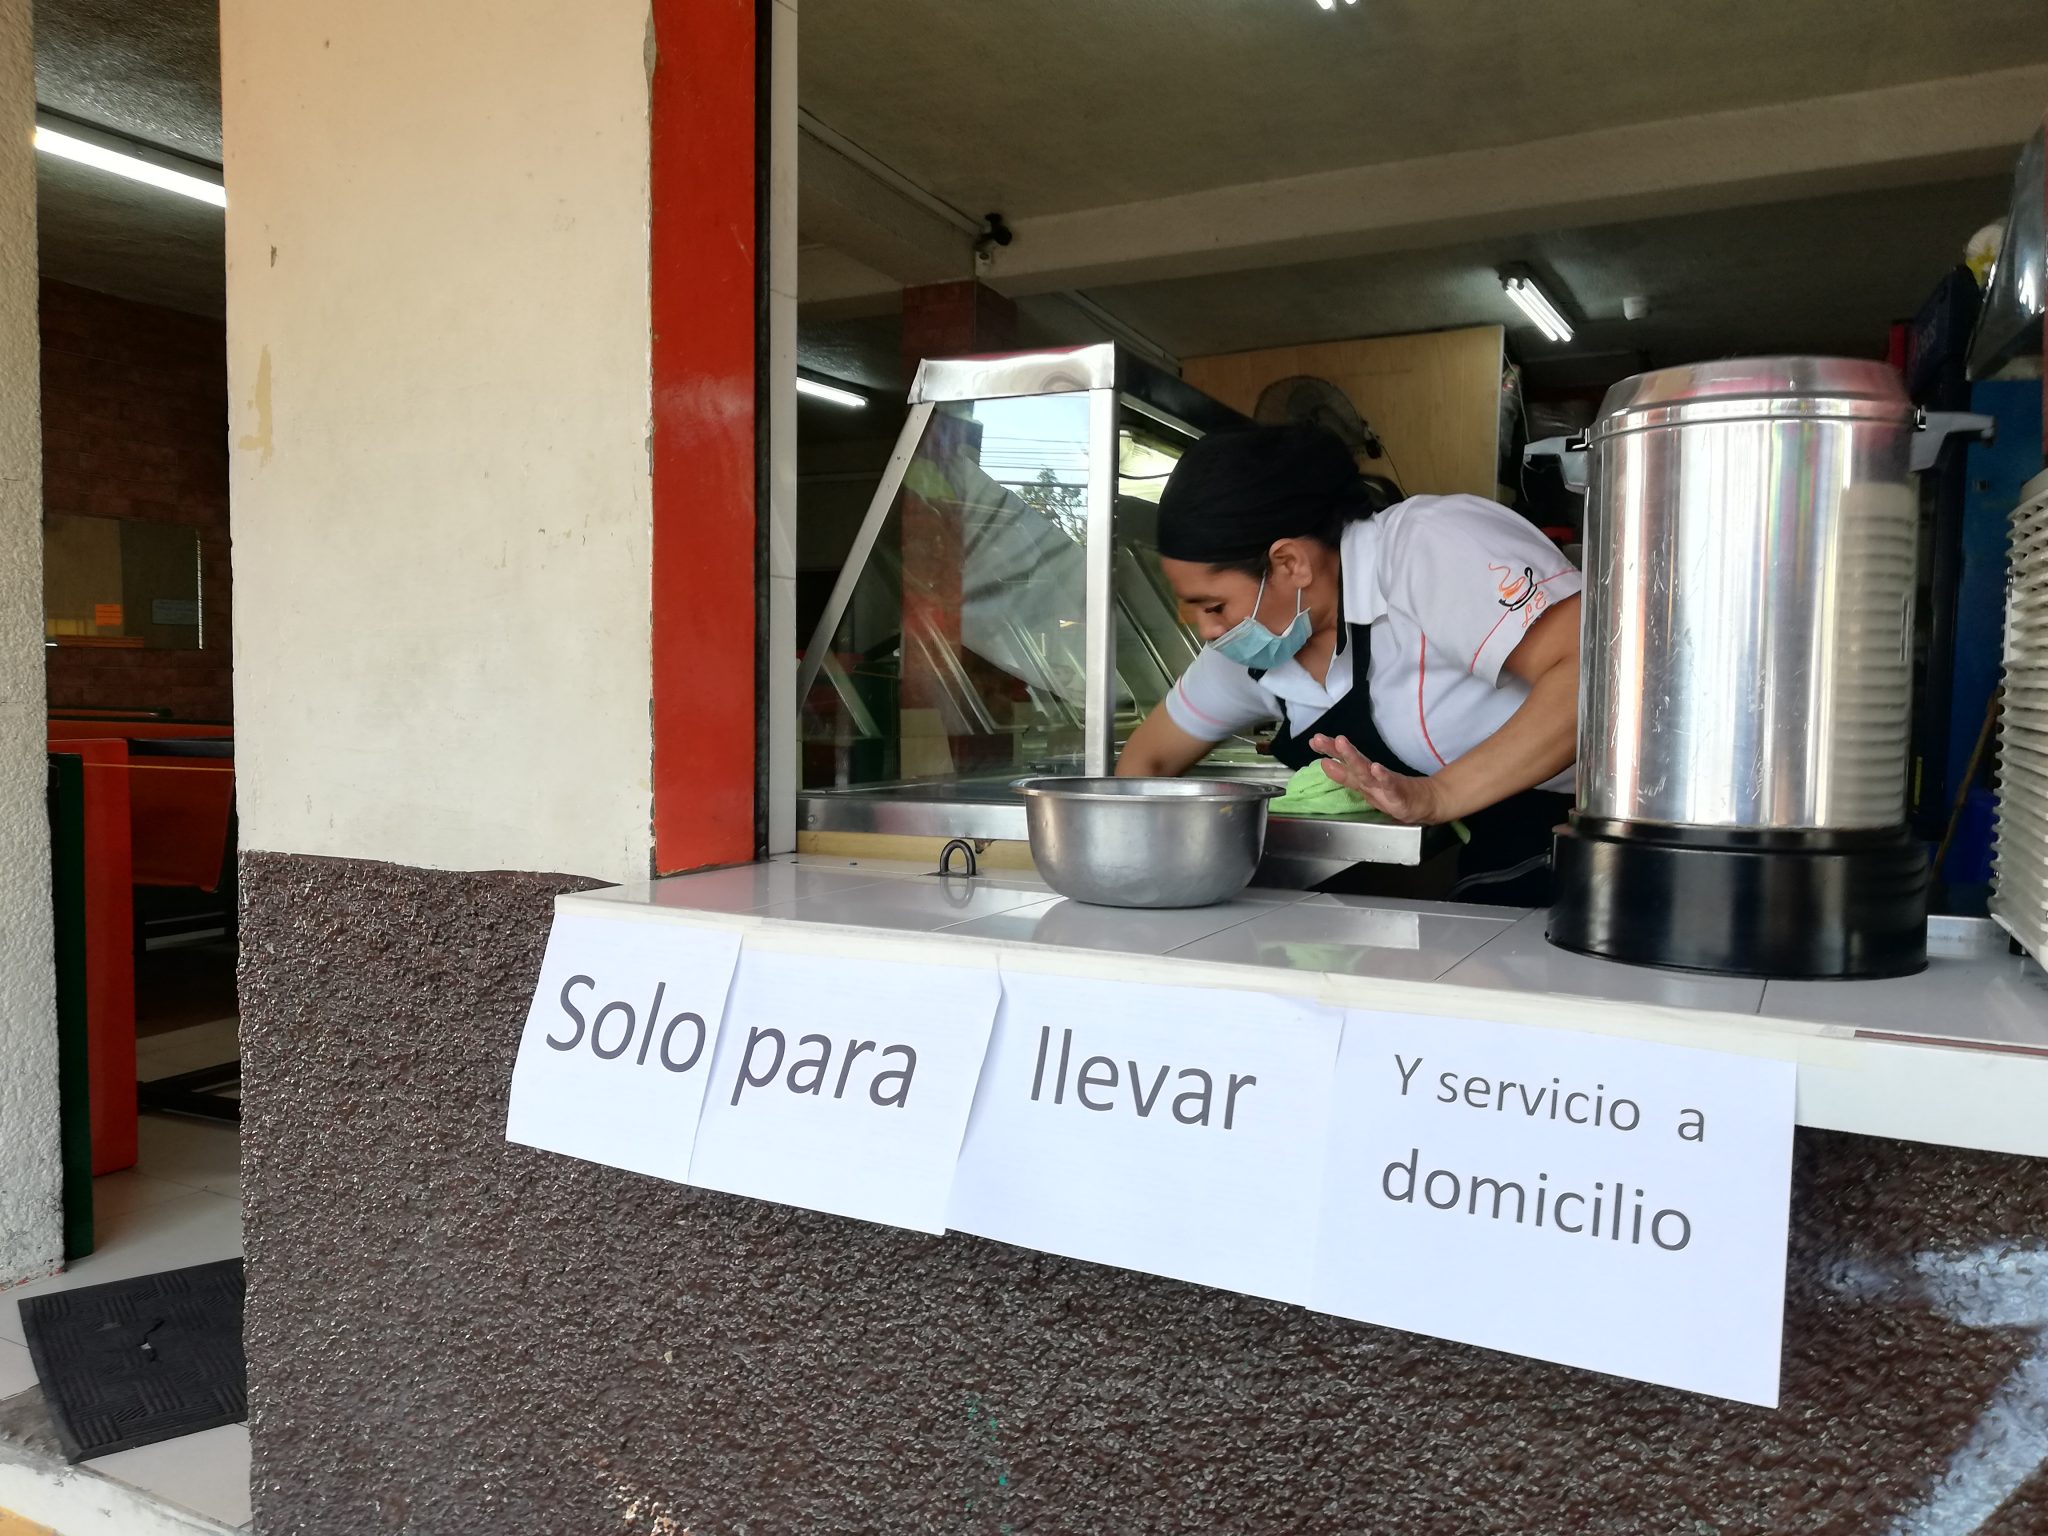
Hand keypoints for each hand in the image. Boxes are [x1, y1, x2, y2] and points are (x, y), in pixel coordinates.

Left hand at [1308, 733, 1447, 824]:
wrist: (1426, 801)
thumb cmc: (1393, 792)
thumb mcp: (1366, 786)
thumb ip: (1346, 776)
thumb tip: (1325, 763)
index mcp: (1363, 776)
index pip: (1344, 761)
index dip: (1330, 751)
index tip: (1314, 741)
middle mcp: (1372, 777)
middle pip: (1353, 762)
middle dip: (1336, 750)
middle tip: (1320, 739)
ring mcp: (1385, 785)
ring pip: (1366, 771)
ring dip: (1353, 758)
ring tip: (1341, 744)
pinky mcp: (1399, 795)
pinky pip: (1390, 786)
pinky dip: (1383, 777)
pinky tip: (1376, 768)